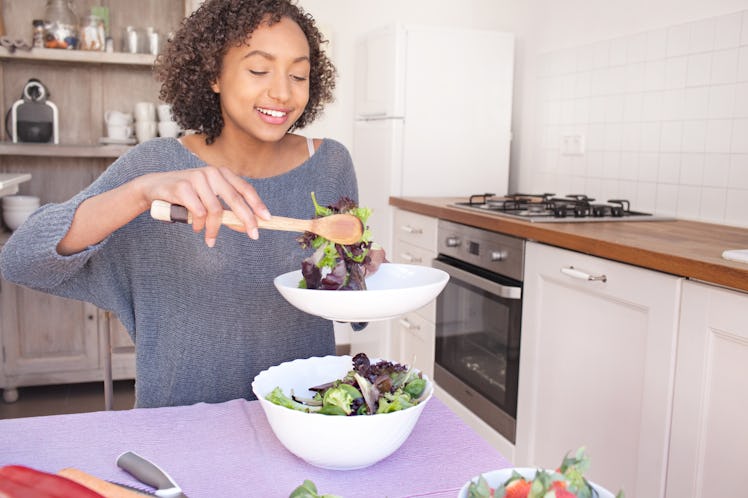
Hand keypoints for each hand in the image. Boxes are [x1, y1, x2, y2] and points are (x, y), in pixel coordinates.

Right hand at [137, 166, 270, 246]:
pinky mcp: (183, 187)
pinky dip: (199, 225)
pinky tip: (196, 228)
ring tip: (210, 238)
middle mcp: (212, 172)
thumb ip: (226, 208)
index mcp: (222, 173)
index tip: (267, 219)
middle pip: (235, 199)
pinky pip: (199, 212)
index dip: (257, 204)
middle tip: (254, 235)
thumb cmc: (187, 195)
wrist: (154, 188)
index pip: (245, 189)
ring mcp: (197, 178)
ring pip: (215, 210)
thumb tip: (247, 225)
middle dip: (246, 220)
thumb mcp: (209, 198)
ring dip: (214, 229)